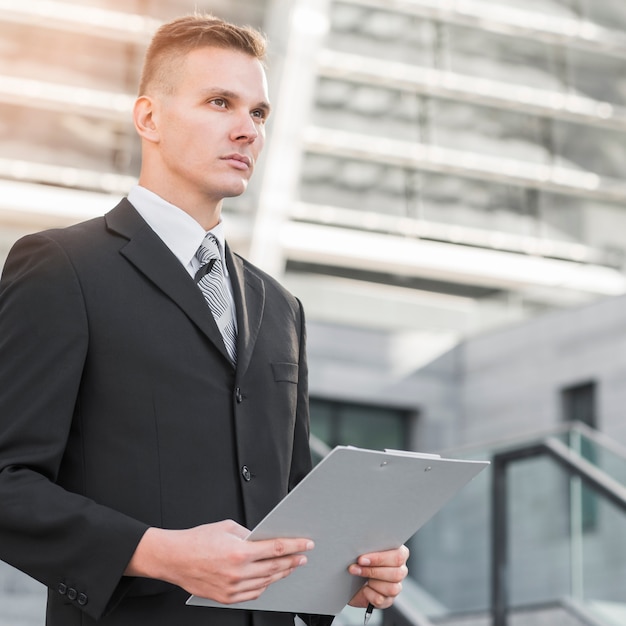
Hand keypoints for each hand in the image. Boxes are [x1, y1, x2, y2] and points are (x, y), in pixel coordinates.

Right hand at [125, 520, 313, 603]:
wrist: (174, 558)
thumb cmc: (197, 540)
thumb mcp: (227, 527)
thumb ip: (248, 534)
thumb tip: (263, 539)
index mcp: (239, 552)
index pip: (276, 549)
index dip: (295, 546)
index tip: (306, 544)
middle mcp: (237, 573)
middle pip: (274, 568)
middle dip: (293, 561)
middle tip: (303, 556)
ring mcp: (232, 588)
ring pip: (266, 582)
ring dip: (281, 574)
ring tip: (290, 566)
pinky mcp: (226, 598)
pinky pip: (253, 594)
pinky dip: (265, 586)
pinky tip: (270, 579)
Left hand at [347, 545, 408, 609]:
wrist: (350, 579)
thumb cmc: (360, 560)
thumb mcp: (366, 550)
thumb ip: (369, 547)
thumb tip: (360, 548)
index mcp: (399, 553)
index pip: (399, 556)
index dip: (379, 558)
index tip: (362, 559)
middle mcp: (400, 570)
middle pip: (397, 574)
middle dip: (373, 571)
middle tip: (355, 568)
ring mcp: (396, 587)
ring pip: (392, 588)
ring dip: (372, 583)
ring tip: (360, 576)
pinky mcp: (387, 601)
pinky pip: (381, 600)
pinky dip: (369, 594)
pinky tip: (364, 589)